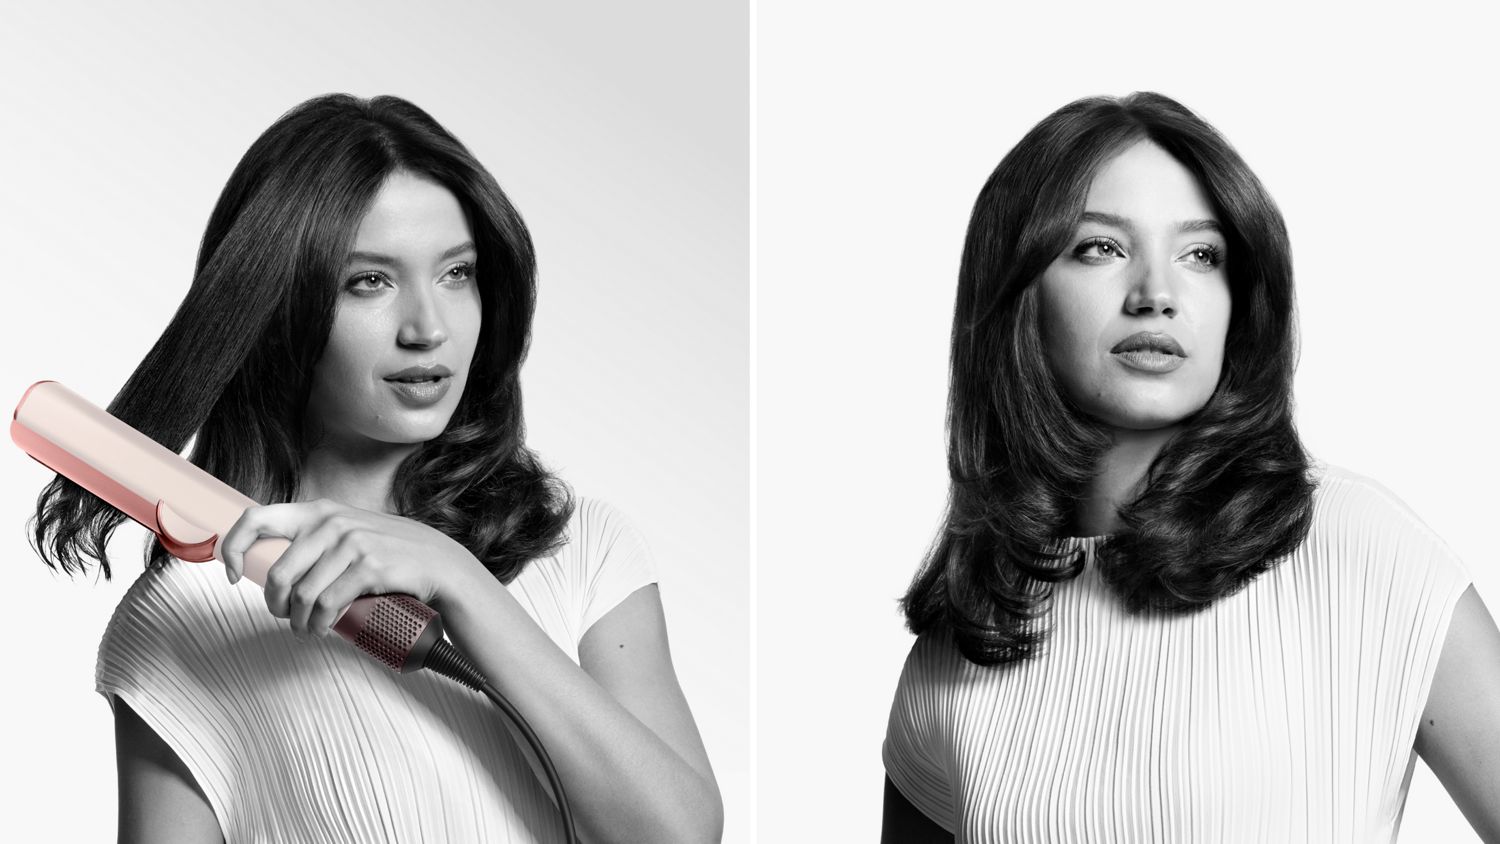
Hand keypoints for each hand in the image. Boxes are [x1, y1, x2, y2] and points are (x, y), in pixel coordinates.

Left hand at [216, 499, 483, 638]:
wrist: (439, 562)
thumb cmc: (388, 553)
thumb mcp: (348, 533)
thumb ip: (314, 539)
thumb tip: (270, 563)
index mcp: (318, 511)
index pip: (255, 518)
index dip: (233, 547)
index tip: (230, 572)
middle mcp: (331, 522)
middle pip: (279, 573)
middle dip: (275, 605)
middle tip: (284, 616)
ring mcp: (351, 543)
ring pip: (302, 594)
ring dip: (299, 622)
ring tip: (307, 629)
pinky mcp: (369, 566)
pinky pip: (328, 603)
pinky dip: (320, 624)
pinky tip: (324, 629)